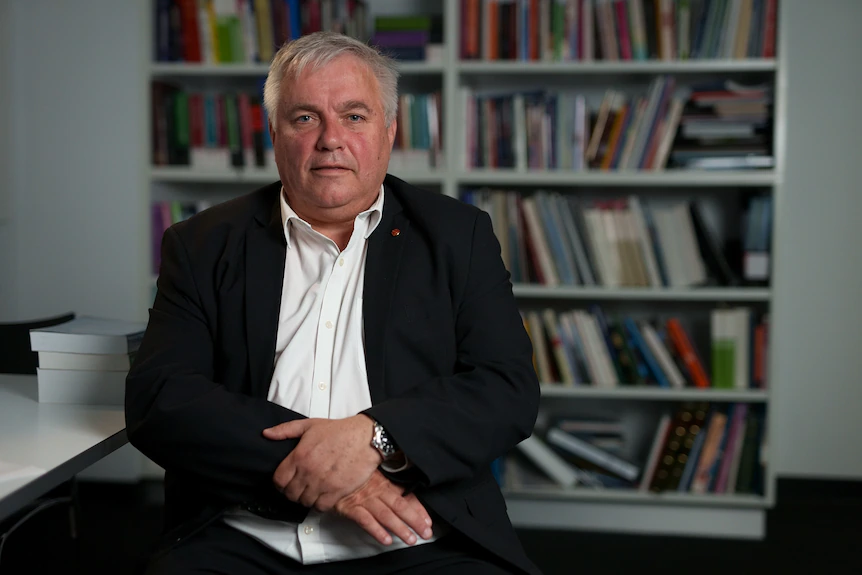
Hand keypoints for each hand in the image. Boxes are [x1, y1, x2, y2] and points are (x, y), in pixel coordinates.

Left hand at [263, 414, 381, 510]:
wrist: (365, 437)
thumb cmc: (339, 431)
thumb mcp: (309, 425)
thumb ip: (285, 430)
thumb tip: (267, 434)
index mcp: (299, 456)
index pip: (278, 481)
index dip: (280, 483)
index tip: (287, 482)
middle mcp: (308, 472)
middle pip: (290, 494)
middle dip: (293, 492)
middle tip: (301, 487)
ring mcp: (322, 483)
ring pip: (305, 502)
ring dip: (307, 498)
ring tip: (313, 490)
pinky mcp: (337, 492)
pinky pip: (321, 507)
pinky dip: (320, 504)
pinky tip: (324, 495)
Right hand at [334, 470, 432, 545]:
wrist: (330, 472)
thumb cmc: (353, 474)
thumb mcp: (373, 473)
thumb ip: (389, 481)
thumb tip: (407, 490)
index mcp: (385, 481)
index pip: (406, 495)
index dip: (419, 509)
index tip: (428, 521)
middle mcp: (377, 490)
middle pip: (400, 506)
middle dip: (415, 521)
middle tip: (426, 533)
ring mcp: (364, 499)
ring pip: (386, 515)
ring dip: (399, 528)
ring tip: (410, 539)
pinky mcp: (350, 507)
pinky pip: (365, 520)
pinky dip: (376, 530)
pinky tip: (386, 539)